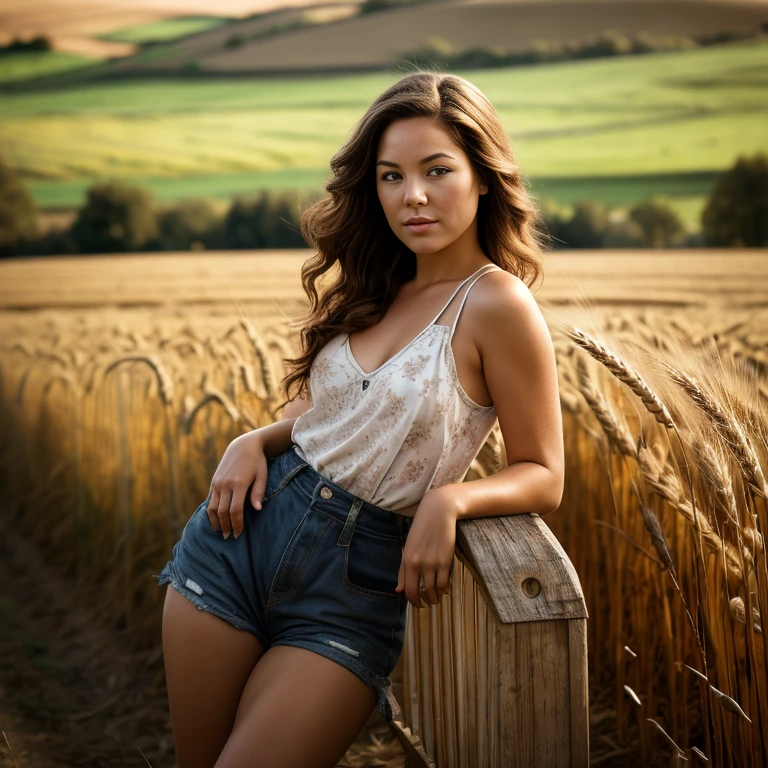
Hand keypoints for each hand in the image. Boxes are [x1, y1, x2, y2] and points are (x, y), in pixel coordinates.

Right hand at [206, 431, 266, 538]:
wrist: (243, 445)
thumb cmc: (257, 462)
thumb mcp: (262, 475)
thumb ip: (258, 492)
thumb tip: (257, 510)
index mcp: (239, 483)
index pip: (235, 510)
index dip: (236, 524)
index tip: (239, 534)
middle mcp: (225, 484)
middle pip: (222, 512)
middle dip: (226, 526)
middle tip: (230, 537)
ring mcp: (218, 482)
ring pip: (213, 507)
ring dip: (216, 521)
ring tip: (221, 531)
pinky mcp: (214, 481)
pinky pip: (210, 500)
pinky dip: (211, 512)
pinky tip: (216, 519)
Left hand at [395, 487, 458, 608]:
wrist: (438, 512)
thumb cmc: (422, 529)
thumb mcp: (408, 548)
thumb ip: (403, 570)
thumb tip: (398, 590)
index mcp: (407, 561)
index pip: (407, 590)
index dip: (413, 601)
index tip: (418, 604)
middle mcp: (417, 564)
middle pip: (419, 593)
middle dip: (423, 603)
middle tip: (428, 604)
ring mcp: (432, 563)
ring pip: (433, 590)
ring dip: (435, 598)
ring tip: (437, 597)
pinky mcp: (445, 561)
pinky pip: (444, 583)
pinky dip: (444, 590)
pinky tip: (445, 589)